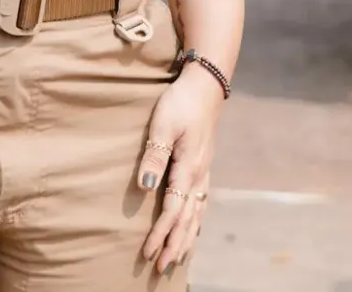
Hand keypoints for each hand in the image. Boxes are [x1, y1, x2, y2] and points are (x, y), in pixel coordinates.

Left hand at [138, 66, 224, 274]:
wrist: (207, 85)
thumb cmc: (181, 103)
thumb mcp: (162, 127)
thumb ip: (154, 158)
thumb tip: (144, 188)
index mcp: (188, 168)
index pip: (173, 210)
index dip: (160, 233)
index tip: (147, 253)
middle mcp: (199, 175)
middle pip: (187, 219)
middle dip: (174, 244)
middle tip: (161, 268)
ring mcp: (204, 171)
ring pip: (197, 213)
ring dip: (187, 236)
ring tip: (178, 257)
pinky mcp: (203, 165)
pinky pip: (201, 201)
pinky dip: (196, 220)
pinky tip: (194, 226)